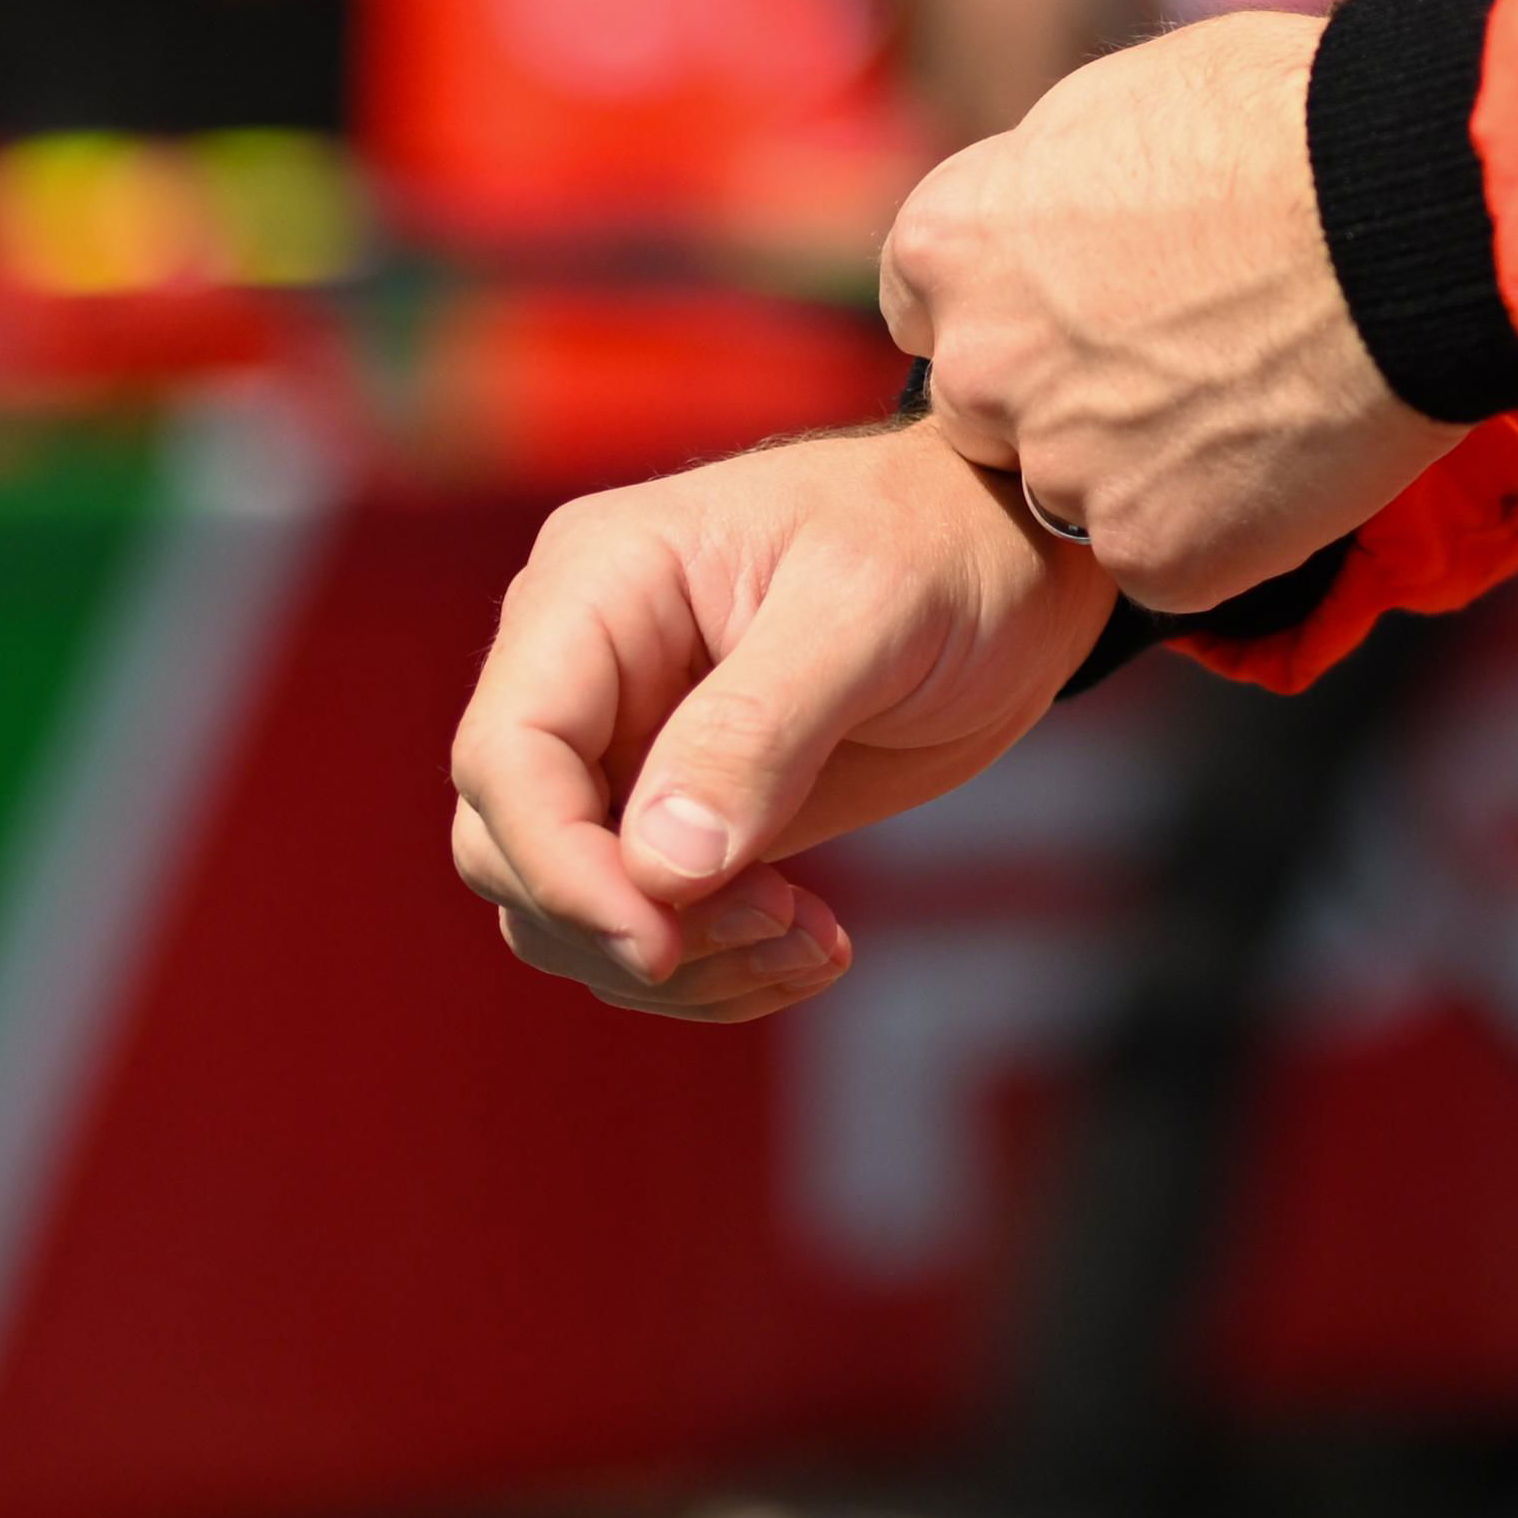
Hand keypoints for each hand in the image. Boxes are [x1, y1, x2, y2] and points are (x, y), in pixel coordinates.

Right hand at [448, 418, 1110, 1023]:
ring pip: (563, 911)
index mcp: (598, 582)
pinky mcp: (671, 814)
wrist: (1009, 566)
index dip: (559, 865)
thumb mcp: (870, 610)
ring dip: (680, 966)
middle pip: (510, 848)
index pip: (508, 751)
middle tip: (779, 924)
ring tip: (813, 943)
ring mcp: (621, 744)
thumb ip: (760, 728)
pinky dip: (713, 972)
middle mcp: (582, 666)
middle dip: (628, 925)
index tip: (659, 944)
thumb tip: (658, 868)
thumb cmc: (942, 544)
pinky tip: (817, 950)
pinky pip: (639, 928)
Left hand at [880, 10, 1454, 607]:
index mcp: (952, 243)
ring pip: (1076, 491)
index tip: (1078, 295)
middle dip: (1056, 390)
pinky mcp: (1153, 554)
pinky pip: (1166, 555)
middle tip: (1175, 351)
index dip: (1006, 301)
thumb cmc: (1280, 122)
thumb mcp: (1116, 103)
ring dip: (1138, 462)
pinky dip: (1217, 523)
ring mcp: (1062, 472)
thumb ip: (1041, 184)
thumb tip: (1035, 214)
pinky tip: (1285, 454)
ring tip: (1249, 393)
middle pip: (986, 406)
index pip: (923, 304)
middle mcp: (980, 367)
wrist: (1408, 212)